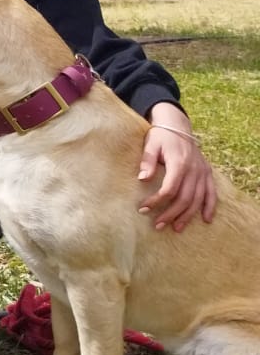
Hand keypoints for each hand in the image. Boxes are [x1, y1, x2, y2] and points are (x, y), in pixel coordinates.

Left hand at [139, 103, 216, 231]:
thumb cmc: (161, 136)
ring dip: (187, 215)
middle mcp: (194, 170)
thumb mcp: (150, 145)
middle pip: (185, 198)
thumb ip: (147, 161)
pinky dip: (210, 206)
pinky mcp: (207, 173)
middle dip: (171, 214)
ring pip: (198, 199)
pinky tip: (205, 219)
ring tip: (176, 228)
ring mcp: (202, 172)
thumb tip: (142, 179)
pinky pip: (212, 193)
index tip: (143, 209)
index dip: (157, 201)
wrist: (177, 125)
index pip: (169, 189)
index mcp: (179, 163)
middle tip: (157, 225)